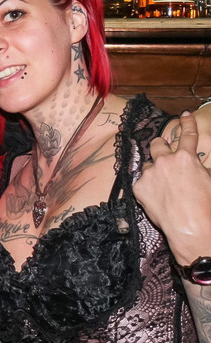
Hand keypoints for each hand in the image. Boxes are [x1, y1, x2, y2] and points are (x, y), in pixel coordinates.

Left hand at [136, 112, 210, 264]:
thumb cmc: (205, 205)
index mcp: (186, 157)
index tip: (185, 115)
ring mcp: (150, 173)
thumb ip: (199, 167)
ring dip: (154, 171)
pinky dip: (148, 187)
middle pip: (158, 144)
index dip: (188, 123)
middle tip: (164, 153)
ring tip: (164, 187)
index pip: (188, 134)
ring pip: (148, 165)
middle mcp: (165, 161)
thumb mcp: (209, 180)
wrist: (191, 227)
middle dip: (161, 145)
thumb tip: (195, 164)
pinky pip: (142, 182)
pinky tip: (157, 198)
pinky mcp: (138, 186)